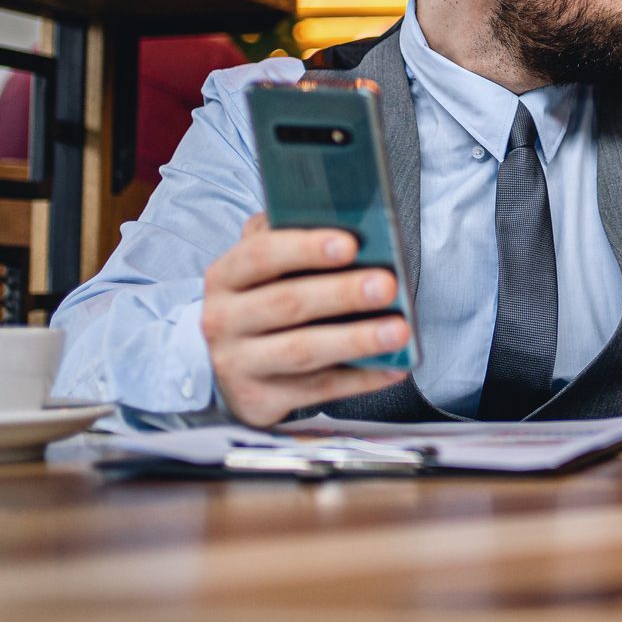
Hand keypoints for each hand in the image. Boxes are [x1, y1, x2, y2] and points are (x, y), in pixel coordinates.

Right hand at [200, 213, 409, 426]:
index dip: (306, 248)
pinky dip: (359, 379)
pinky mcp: (258, 400)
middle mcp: (222, 320)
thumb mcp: (263, 267)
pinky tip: (393, 367)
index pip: (261, 254)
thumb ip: (287, 239)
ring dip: (356, 339)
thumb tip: (345, 221)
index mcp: (225, 277)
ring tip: (399, 330)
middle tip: (387, 285)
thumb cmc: (261, 300)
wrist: (227, 364)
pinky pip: (317, 389)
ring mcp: (237, 364)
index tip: (350, 244)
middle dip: (342, 293)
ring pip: (303, 351)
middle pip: (288, 303)